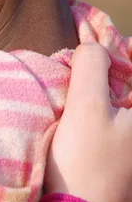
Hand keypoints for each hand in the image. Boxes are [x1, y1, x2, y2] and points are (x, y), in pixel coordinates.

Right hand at [44, 43, 131, 201]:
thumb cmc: (86, 160)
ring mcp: (129, 136)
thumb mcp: (86, 106)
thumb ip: (91, 66)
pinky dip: (95, 98)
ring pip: (118, 93)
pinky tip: (76, 99)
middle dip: (108, 61)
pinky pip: (111, 110)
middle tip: (81, 56)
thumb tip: (91, 47)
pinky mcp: (118, 146)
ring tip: (74, 75)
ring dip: (98, 79)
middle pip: (128, 78)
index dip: (122, 46)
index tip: (93, 41)